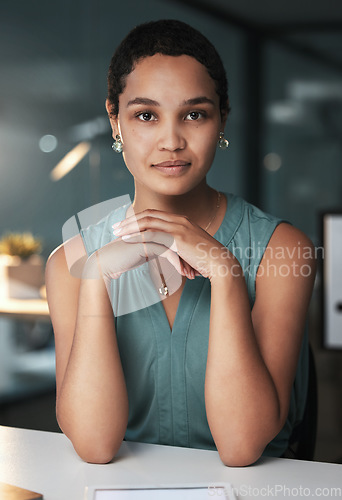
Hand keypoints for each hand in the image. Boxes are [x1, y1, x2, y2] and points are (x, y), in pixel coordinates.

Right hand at [82, 227, 194, 285]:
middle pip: (179, 240)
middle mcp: (154, 227)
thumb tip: (174, 254)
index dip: (187, 251)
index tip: (195, 265)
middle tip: (198, 270)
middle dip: (190, 256)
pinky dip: (176, 263)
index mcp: (155, 227)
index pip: (178, 237)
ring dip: (185, 261)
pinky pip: (167, 252)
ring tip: (191, 274)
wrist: (108, 263)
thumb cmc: (126, 258)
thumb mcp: (147, 252)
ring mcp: (150, 233)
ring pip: (175, 246)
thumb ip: (159, 247)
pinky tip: (182, 273)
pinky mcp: (145, 242)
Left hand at [113, 209, 239, 281]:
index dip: (138, 218)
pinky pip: (152, 234)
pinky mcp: (177, 238)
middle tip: (115, 227)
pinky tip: (126, 240)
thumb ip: (178, 246)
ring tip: (116, 233)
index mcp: (181, 221)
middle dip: (129, 220)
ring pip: (147, 222)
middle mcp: (179, 220)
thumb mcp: (190, 249)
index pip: (155, 214)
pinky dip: (137, 236)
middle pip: (148, 215)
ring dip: (129, 227)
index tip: (125, 225)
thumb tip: (169, 252)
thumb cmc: (206, 260)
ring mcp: (178, 227)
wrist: (221, 263)